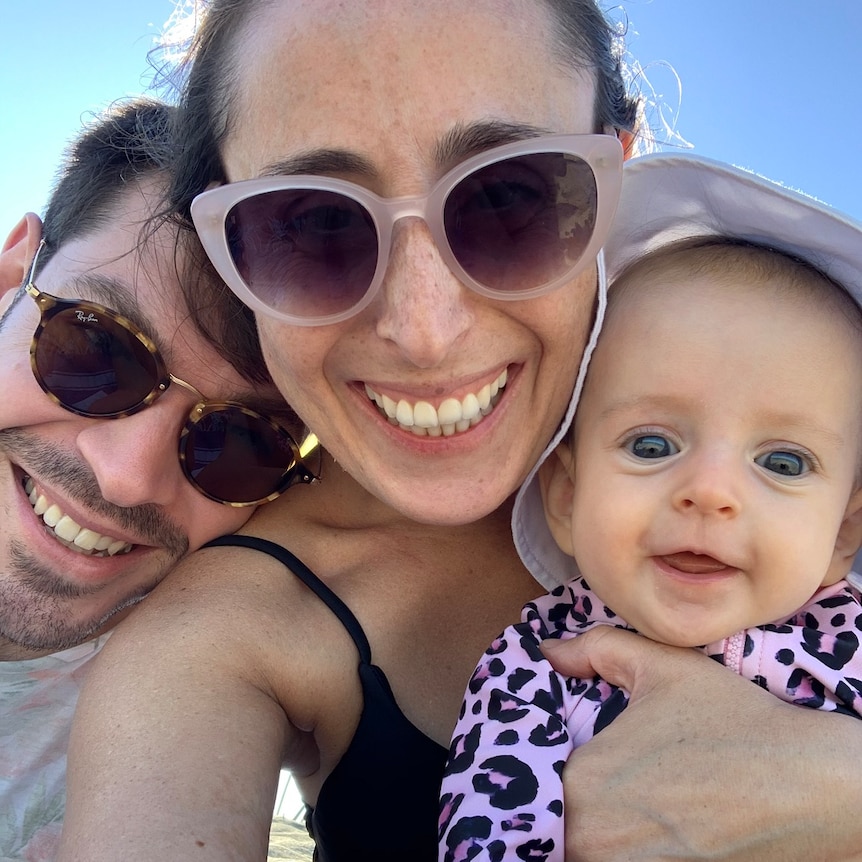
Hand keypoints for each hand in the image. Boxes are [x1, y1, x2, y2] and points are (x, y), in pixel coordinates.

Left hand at [542, 625, 861, 861]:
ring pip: (571, 845)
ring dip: (574, 822)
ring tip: (605, 791)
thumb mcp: (661, 665)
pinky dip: (607, 843)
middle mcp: (595, 843)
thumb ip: (592, 649)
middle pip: (545, 818)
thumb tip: (547, 650)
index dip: (530, 758)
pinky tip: (631, 816)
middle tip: (575, 765)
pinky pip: (607, 861)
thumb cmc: (736, 723)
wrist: (812, 788)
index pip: (527, 776)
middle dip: (550, 792)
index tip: (549, 743)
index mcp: (586, 784)